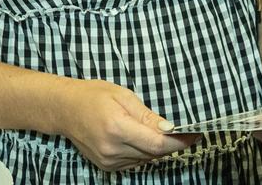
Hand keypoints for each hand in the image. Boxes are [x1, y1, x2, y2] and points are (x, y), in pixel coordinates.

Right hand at [56, 79, 197, 170]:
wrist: (65, 109)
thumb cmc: (94, 95)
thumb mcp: (123, 96)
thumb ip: (146, 115)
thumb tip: (168, 128)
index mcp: (118, 128)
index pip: (157, 144)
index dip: (179, 142)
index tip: (195, 135)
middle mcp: (113, 149)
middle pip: (153, 153)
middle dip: (172, 144)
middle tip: (185, 132)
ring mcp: (108, 160)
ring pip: (145, 159)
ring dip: (157, 148)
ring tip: (159, 131)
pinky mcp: (106, 166)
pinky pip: (134, 162)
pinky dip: (143, 152)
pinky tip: (141, 138)